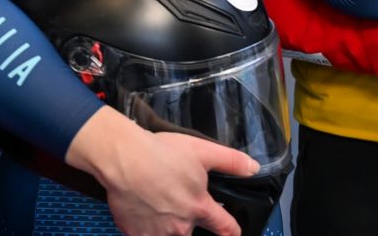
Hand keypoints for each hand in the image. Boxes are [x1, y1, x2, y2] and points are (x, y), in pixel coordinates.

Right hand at [66, 107, 256, 235]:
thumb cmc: (161, 153)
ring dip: (166, 223)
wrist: (123, 159)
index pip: (227, 228)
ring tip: (155, 202)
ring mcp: (159, 233)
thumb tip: (254, 168)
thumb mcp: (201, 151)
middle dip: (189, 219)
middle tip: (175, 199)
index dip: (232, 230)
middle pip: (193, 231)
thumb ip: (230, 161)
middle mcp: (182, 226)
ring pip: (168, 233)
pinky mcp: (136, 235)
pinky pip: (145, 235)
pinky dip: (145, 227)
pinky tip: (140, 211)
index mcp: (200, 207)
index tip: (232, 230)